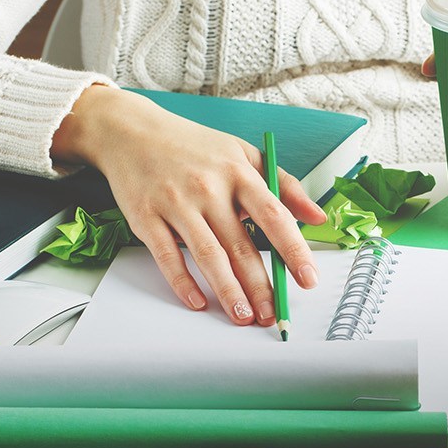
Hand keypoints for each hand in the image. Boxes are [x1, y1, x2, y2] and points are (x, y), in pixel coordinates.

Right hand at [52, 86, 325, 324]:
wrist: (130, 131)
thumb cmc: (192, 146)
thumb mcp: (243, 153)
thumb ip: (283, 185)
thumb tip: (318, 217)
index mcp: (237, 172)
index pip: (273, 216)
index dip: (294, 250)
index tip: (307, 278)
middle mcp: (208, 187)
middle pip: (240, 245)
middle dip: (260, 285)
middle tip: (272, 313)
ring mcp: (175, 203)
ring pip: (207, 256)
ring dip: (227, 291)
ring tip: (243, 316)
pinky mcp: (146, 217)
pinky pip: (168, 256)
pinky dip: (183, 283)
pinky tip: (198, 302)